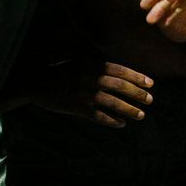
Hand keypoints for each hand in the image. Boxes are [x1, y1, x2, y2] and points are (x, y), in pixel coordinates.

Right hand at [30, 60, 153, 128]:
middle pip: (118, 86)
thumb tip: (121, 71)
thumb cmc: (60, 71)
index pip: (119, 70)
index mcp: (91, 64)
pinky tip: (121, 124)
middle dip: (137, 94)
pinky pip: (97, 116)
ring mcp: (82, 93)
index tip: (150, 84)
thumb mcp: (79, 61)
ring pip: (111, 102)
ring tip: (140, 115)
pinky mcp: (75, 107)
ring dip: (128, 109)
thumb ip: (97, 65)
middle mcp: (88, 77)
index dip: (136, 77)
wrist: (35, 81)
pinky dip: (111, 120)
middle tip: (150, 100)